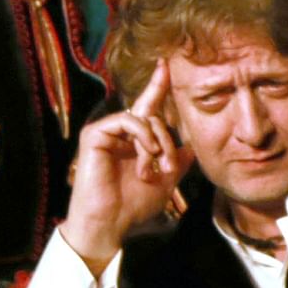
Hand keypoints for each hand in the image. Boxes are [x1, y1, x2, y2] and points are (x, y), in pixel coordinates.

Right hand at [58, 60, 191, 272]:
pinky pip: (127, 120)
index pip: (149, 107)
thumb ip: (177, 162)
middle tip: (169, 167)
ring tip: (157, 168)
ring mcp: (107, 131)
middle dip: (169, 138)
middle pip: (153, 113)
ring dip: (158, 142)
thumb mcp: (165, 182)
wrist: (110, 223)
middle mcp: (121, 132)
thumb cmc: (132, 206)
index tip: (166, 64)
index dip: (158, 86)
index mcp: (135, 140)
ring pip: (144, 117)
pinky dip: (143, 135)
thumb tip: (192, 147)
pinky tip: (146, 154)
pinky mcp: (95, 134)